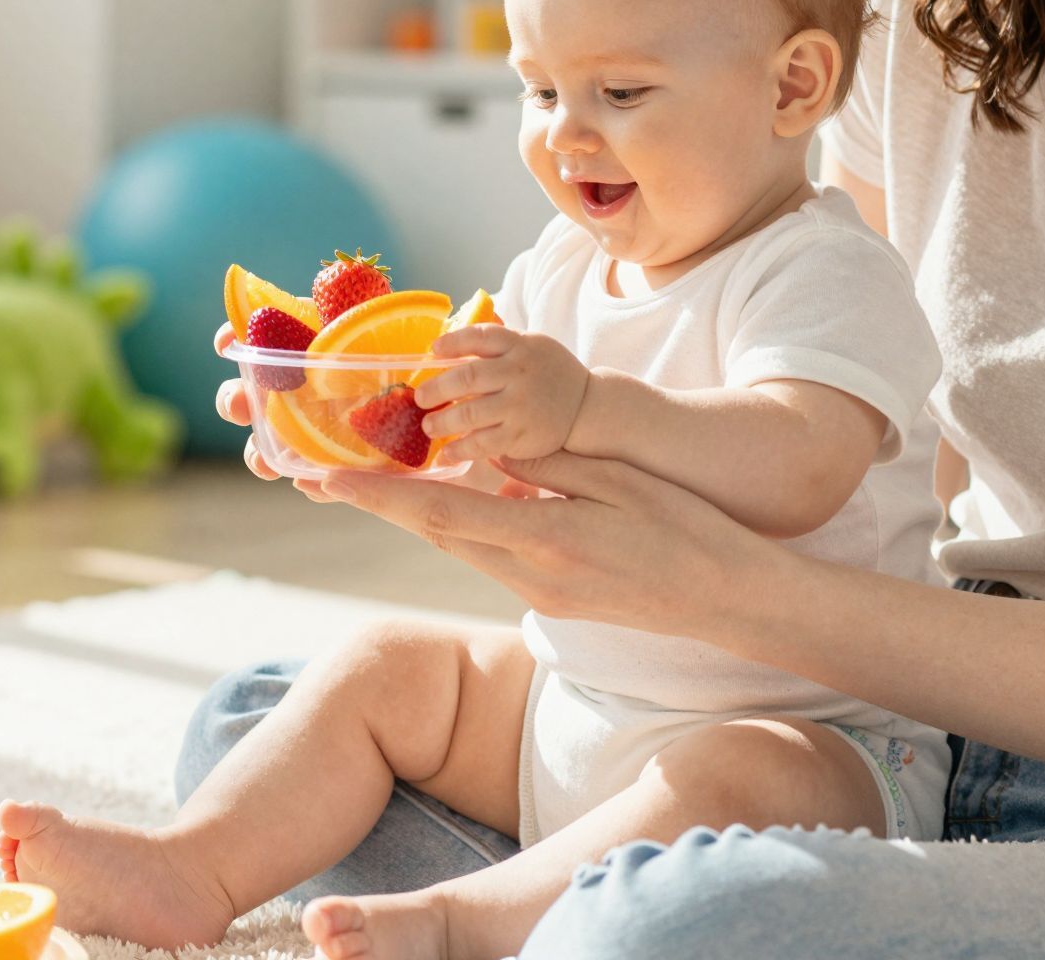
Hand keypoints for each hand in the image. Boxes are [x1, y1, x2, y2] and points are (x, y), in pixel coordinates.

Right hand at [215, 323, 533, 499]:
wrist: (471, 397)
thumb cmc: (436, 350)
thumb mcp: (419, 326)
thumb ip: (404, 311)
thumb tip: (450, 299)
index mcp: (321, 343)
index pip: (269, 337)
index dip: (242, 336)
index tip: (227, 341)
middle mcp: (315, 385)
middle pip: (262, 393)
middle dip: (238, 399)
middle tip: (242, 405)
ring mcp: (327, 424)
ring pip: (282, 440)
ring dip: (261, 450)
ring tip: (263, 459)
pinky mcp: (352, 461)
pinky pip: (323, 474)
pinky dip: (313, 481)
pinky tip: (310, 483)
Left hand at [314, 450, 789, 633]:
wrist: (727, 598)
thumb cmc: (684, 527)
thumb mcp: (615, 479)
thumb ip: (546, 463)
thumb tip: (488, 448)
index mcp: (544, 539)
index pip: (442, 512)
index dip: (379, 494)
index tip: (328, 478)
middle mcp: (528, 575)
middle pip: (433, 531)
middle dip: (375, 501)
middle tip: (317, 474)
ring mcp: (537, 593)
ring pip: (455, 543)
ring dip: (409, 512)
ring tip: (357, 481)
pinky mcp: (548, 598)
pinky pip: (485, 554)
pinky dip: (453, 524)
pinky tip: (437, 499)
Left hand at [414, 327, 591, 460]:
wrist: (586, 407)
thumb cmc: (547, 373)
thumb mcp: (530, 346)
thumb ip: (496, 345)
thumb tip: (443, 349)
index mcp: (519, 346)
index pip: (480, 336)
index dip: (453, 342)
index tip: (433, 350)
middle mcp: (518, 373)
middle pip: (468, 376)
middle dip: (437, 388)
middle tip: (420, 398)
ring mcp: (520, 406)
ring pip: (470, 413)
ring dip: (442, 421)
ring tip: (428, 426)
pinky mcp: (521, 435)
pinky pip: (483, 443)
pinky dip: (460, 449)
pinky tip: (447, 453)